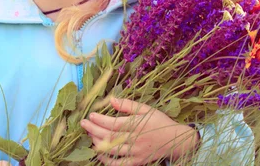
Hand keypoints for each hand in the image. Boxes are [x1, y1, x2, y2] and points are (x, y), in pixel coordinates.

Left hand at [80, 97, 199, 165]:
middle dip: (93, 130)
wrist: (175, 139)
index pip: (114, 123)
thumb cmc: (159, 121)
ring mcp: (136, 152)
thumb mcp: (146, 108)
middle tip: (83, 124)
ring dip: (97, 143)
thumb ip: (128, 105)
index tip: (90, 115)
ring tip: (89, 135)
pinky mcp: (137, 161)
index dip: (100, 120)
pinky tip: (98, 152)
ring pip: (112, 150)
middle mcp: (135, 139)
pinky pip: (118, 163)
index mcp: (137, 124)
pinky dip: (106, 160)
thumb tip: (111, 99)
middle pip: (109, 137)